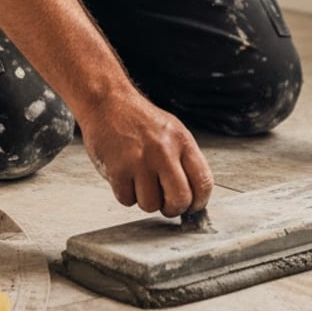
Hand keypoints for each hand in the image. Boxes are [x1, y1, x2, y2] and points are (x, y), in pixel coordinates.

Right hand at [78, 90, 213, 216]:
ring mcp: (140, 161)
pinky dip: (125, 193)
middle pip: (180, 200)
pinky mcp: (118, 169)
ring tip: (139, 180)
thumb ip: (183, 160)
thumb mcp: (171, 131)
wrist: (107, 102)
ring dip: (145, 200)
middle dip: (173, 208)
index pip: (204, 183)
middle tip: (165, 203)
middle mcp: (164, 151)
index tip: (192, 206)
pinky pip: (127, 200)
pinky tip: (124, 176)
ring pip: (151, 205)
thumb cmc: (139, 119)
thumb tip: (193, 197)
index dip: (199, 202)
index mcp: (182, 141)